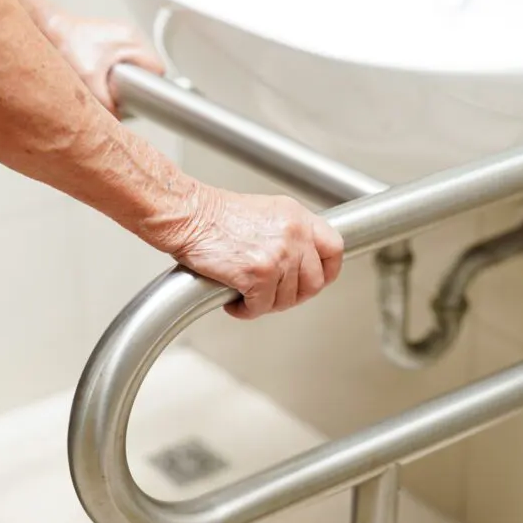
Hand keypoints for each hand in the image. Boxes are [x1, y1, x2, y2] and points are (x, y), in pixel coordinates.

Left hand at [47, 14, 164, 115]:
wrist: (50, 29)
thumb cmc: (66, 44)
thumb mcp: (89, 80)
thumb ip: (106, 104)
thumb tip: (117, 119)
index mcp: (131, 39)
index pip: (157, 69)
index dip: (152, 87)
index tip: (142, 97)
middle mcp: (129, 33)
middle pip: (148, 67)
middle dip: (139, 83)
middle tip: (124, 93)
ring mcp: (120, 33)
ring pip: (137, 62)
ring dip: (128, 75)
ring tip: (112, 83)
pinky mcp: (110, 36)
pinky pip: (125, 56)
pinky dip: (118, 67)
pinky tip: (104, 74)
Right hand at [170, 188, 344, 319]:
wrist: (188, 215)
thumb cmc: (214, 216)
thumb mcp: (265, 212)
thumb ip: (287, 234)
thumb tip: (297, 262)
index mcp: (297, 216)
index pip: (334, 248)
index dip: (327, 271)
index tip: (317, 280)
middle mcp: (294, 234)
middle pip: (314, 282)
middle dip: (293, 296)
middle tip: (271, 294)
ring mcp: (278, 255)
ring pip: (287, 299)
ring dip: (265, 303)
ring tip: (247, 295)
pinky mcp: (258, 274)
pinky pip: (261, 307)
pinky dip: (246, 310)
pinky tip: (234, 301)